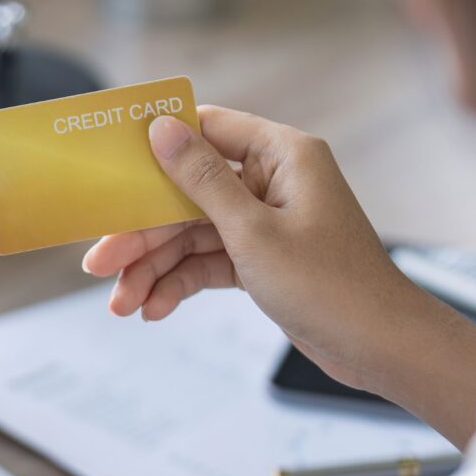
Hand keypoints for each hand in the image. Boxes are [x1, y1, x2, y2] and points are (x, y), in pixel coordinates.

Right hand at [82, 107, 475, 445]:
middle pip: (188, 192)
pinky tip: (154, 310)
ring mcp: (268, 221)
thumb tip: (162, 128)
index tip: (109, 168)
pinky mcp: (265, 259)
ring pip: (193, 234)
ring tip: (121, 304)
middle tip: (96, 264)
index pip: (206, 129)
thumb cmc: (331, 286)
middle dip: (142, 232)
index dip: (155, 146)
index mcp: (282, 154)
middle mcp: (274, 180)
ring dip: (155, 268)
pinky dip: (182, 284)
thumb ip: (201, 180)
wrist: (379, 348)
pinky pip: (210, 261)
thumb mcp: (253, 233)